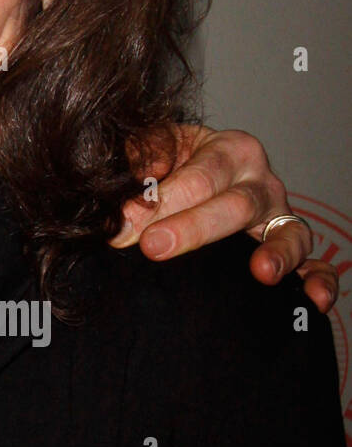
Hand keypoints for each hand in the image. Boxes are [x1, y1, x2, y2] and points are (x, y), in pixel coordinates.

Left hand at [111, 125, 337, 313]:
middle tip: (154, 247)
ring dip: (278, 253)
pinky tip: (313, 299)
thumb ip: (141, 154)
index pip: (198, 176)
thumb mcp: (156, 147)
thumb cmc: (174, 162)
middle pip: (235, 205)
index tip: (126, 224)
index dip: (160, 200)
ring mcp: (280, 216)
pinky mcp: (293, 248)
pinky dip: (320, 280)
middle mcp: (260, 182)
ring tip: (262, 272)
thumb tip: (134, 181)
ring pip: (286, 233)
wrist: (197, 175)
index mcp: (228, 150)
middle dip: (193, 228)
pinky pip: (315, 265)